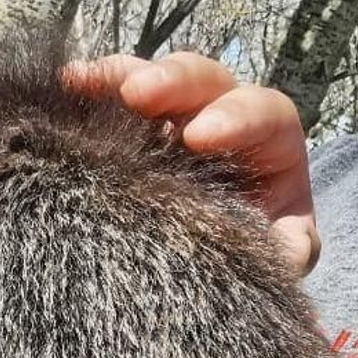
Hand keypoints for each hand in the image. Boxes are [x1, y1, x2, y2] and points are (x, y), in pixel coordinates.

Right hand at [64, 52, 318, 274]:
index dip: (237, 116)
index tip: (200, 137)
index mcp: (269, 147)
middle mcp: (220, 119)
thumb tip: (289, 247)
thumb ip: (286, 250)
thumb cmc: (242, 260)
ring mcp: (168, 121)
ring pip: (152, 78)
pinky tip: (68, 82)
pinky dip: (90, 86)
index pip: (265, 114)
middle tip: (138, 95)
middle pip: (205, 81)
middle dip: (173, 82)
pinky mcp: (125, 130)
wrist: (193, 282)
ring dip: (121, 76)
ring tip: (84, 80)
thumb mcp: (273, 259)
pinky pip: (108, 97)